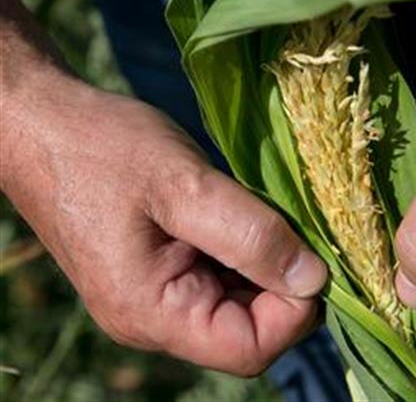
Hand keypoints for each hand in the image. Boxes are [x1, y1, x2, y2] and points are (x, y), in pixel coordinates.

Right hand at [1, 73, 327, 374]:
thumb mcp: (185, 185)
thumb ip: (252, 235)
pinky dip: (249, 254)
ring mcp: (157, 298)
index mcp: (152, 312)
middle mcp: (153, 320)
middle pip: (248, 330)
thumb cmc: (102, 148)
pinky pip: (222, 280)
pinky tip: (252, 217)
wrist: (43, 125)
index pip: (248, 348)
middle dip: (286, 286)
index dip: (294, 311)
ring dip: (269, 267)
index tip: (315, 259)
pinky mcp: (162, 273)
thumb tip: (315, 278)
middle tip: (301, 230)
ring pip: (240, 305)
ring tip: (275, 217)